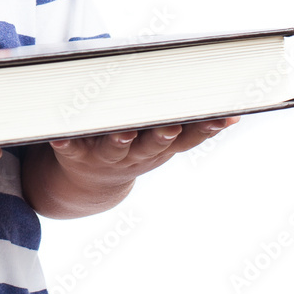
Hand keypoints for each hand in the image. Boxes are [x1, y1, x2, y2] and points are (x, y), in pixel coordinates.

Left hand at [50, 117, 240, 192]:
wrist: (89, 182)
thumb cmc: (134, 146)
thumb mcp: (165, 140)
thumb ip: (192, 125)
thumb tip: (234, 111)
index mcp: (160, 146)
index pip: (188, 137)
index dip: (205, 128)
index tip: (223, 115)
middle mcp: (136, 154)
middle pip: (152, 145)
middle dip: (162, 136)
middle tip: (170, 125)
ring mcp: (106, 156)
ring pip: (115, 148)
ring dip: (120, 140)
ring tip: (123, 130)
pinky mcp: (77, 155)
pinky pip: (70, 149)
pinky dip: (65, 143)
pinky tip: (59, 136)